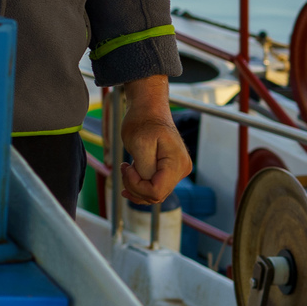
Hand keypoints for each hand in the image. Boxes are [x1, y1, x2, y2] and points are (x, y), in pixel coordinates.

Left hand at [112, 74, 191, 206]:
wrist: (148, 110)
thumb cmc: (142, 122)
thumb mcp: (139, 144)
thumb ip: (145, 168)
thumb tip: (149, 187)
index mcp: (176, 164)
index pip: (155, 192)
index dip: (136, 185)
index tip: (126, 167)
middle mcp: (182, 170)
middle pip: (155, 195)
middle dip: (134, 187)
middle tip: (124, 167)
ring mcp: (177, 171)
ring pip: (155, 193)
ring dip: (136, 186)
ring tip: (127, 168)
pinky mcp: (170, 170)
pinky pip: (155, 187)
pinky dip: (140, 186)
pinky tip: (130, 175)